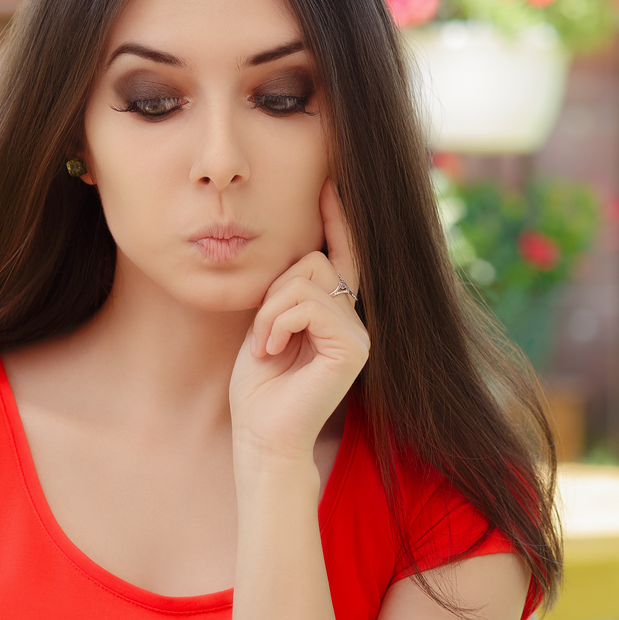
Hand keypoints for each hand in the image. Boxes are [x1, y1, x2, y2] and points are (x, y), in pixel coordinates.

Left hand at [229, 178, 368, 467]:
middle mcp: (355, 319)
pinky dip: (278, 323)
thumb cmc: (259, 389)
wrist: (263, 437)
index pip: (342, 253)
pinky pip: (308, 304)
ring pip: (308, 279)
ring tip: (265, 347)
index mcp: (336, 313)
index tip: (329, 181)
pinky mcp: (353, 347)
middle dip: (274, 290)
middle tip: (261, 334)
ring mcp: (359, 333)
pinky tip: (272, 352)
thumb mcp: (268, 325)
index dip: (338, 217)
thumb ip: (287, 291)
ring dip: (271, 310)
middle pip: (315, 260)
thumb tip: (299, 251)